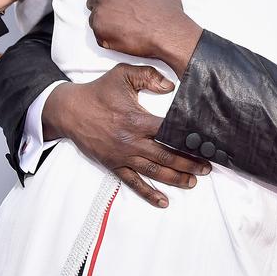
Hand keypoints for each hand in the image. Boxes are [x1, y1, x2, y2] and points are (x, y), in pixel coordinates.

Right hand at [43, 62, 210, 207]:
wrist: (69, 111)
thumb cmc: (98, 91)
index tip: (205, 143)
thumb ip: (148, 76)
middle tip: (207, 167)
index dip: (188, 138)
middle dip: (189, 162)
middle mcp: (132, 141)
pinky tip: (163, 201)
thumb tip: (170, 85)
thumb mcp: (122, 74)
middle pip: (166, 156)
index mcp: (137, 120)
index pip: (169, 132)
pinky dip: (149, 193)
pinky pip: (133, 182)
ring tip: (193, 181)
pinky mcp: (114, 165)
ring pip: (154, 171)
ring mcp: (123, 156)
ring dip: (176, 178)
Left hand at [76, 0, 202, 76]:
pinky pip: (99, 34)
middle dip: (104, 3)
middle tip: (122, 10)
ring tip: (125, 23)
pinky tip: (124, 33)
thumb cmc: (165, 5)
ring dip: (105, 19)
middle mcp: (102, 0)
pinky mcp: (101, 37)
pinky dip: (107, 34)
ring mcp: (100, 19)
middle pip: (93, 1)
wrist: (169, 34)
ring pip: (95, 18)